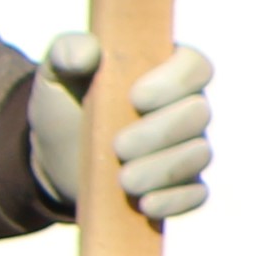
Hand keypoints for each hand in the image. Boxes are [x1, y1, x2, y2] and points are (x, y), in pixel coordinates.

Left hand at [28, 32, 215, 222]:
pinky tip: (144, 203)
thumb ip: (67, 52)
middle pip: (199, 114)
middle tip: (118, 146)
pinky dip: (173, 200)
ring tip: (124, 179)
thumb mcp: (56, 73)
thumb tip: (88, 52)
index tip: (136, 97)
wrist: (55, 156)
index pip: (195, 66)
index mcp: (164, 70)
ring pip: (198, 155)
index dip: (175, 81)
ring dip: (162, 169)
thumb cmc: (64, 104)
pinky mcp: (182, 185)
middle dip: (160, 132)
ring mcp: (187, 147)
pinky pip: (196, 194)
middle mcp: (185, 107)